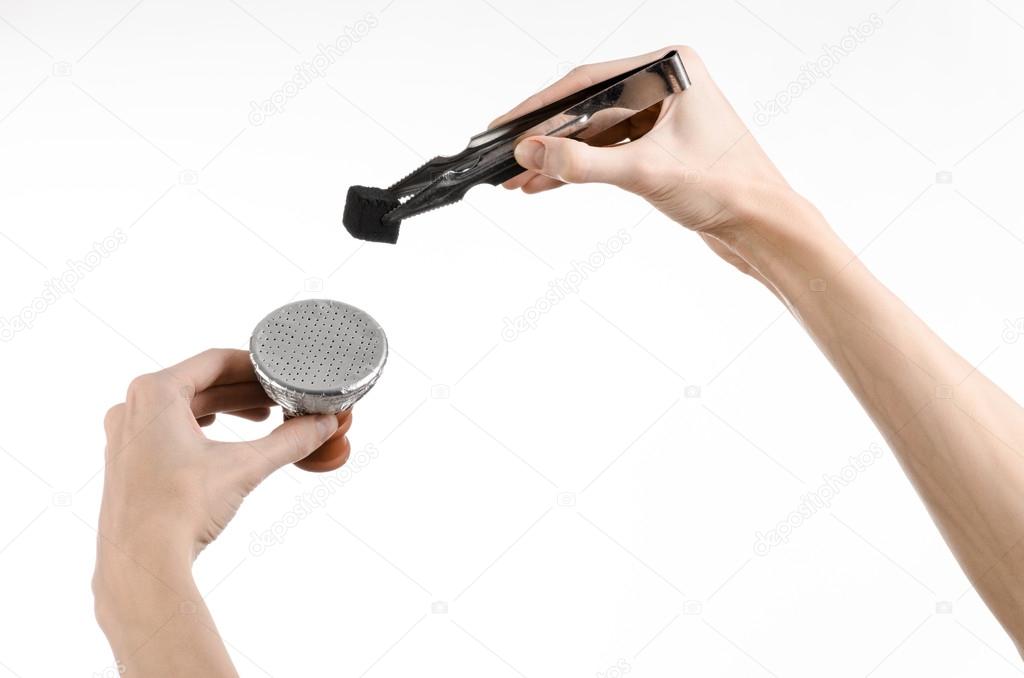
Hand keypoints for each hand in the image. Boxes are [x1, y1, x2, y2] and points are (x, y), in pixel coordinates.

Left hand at [96, 349, 349, 569]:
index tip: (279, 372)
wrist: (141, 563)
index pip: (213, 361)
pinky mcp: (127, 461)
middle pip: (199, 384)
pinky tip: (225, 439)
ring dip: (225, 409)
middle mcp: (132, 407)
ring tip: (262, 419)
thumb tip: (323, 426)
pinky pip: (169, 429)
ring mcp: (126, 435)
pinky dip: (202, 429)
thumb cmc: (178, 509)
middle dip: (244, 392)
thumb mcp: (244, 467)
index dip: (253, 365)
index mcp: (154, 393)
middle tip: (280, 399)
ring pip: (184, 407)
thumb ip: (288, 441)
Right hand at [496, 46, 824, 280]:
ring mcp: (663, 115)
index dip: (541, 107)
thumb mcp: (645, 173)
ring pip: (595, 133)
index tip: (507, 126)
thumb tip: (532, 155)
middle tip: (506, 160)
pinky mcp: (660, 146)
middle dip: (546, 139)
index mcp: (671, 69)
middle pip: (588, 107)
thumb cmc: (728, 188)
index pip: (588, 82)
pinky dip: (581, 169)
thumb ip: (583, 164)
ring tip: (519, 181)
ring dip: (560, 159)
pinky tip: (549, 184)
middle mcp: (667, 85)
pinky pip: (608, 152)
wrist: (764, 227)